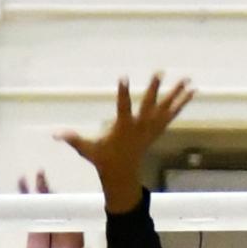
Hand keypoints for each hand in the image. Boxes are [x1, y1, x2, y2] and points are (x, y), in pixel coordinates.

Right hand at [21, 171, 92, 247]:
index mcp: (73, 231)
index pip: (68, 211)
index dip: (62, 201)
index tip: (55, 192)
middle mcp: (61, 224)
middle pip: (55, 203)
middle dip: (48, 190)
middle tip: (40, 176)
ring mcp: (48, 225)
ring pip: (42, 204)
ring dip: (36, 191)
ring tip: (27, 177)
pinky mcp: (35, 229)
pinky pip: (30, 212)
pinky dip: (25, 201)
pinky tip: (19, 189)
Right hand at [56, 74, 193, 213]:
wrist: (122, 175)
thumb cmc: (103, 159)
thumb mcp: (87, 150)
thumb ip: (73, 140)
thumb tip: (54, 134)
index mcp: (123, 129)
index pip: (122, 108)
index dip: (123, 93)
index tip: (123, 78)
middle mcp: (140, 127)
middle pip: (148, 105)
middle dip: (153, 89)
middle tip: (159, 71)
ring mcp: (151, 129)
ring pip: (165, 108)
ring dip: (176, 93)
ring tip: (187, 79)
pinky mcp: (157, 130)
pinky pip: (172, 114)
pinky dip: (182, 103)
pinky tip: (192, 91)